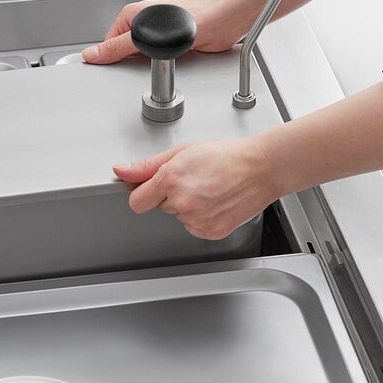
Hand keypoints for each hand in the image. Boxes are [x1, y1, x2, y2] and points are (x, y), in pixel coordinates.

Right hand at [82, 0, 246, 63]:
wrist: (225, 18)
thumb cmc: (194, 14)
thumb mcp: (145, 34)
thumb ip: (117, 46)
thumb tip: (94, 54)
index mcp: (132, 15)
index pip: (108, 43)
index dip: (107, 58)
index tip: (106, 70)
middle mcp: (145, 24)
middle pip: (125, 53)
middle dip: (130, 64)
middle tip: (140, 67)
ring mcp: (159, 36)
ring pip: (144, 60)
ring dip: (150, 67)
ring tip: (161, 63)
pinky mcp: (174, 48)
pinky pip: (160, 64)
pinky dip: (164, 68)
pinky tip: (171, 67)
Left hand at [113, 138, 277, 239]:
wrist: (261, 168)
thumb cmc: (226, 155)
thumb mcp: (182, 151)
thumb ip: (147, 165)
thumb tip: (122, 170)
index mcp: (171, 179)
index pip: (137, 201)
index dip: (143, 193)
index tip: (151, 187)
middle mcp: (182, 202)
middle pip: (160, 206)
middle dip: (170, 194)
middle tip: (192, 179)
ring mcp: (196, 219)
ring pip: (178, 216)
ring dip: (187, 206)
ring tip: (207, 188)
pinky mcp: (210, 231)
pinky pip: (194, 226)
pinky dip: (201, 216)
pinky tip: (214, 201)